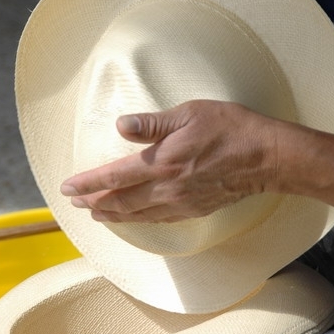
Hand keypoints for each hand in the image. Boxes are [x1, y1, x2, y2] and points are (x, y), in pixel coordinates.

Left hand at [60, 100, 277, 222]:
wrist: (266, 157)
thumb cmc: (230, 128)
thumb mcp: (190, 113)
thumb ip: (153, 123)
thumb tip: (121, 125)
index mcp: (162, 162)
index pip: (114, 177)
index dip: (88, 184)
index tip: (67, 188)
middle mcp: (166, 188)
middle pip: (120, 201)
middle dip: (93, 203)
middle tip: (74, 203)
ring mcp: (180, 203)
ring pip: (136, 215)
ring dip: (112, 215)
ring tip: (95, 214)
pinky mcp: (194, 210)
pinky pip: (157, 220)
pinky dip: (137, 220)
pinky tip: (132, 218)